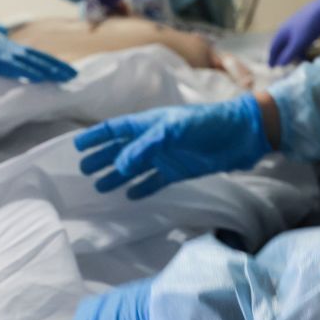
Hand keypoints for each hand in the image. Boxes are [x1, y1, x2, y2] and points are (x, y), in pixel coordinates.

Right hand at [0, 30, 76, 83]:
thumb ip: (6, 63)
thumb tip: (18, 73)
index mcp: (12, 49)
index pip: (38, 56)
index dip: (53, 63)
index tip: (68, 70)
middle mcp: (13, 49)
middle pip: (40, 58)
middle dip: (58, 66)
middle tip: (75, 76)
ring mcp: (6, 54)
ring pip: (32, 62)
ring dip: (49, 70)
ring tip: (63, 78)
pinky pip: (15, 67)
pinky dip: (28, 71)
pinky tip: (40, 77)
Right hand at [75, 95, 271, 198]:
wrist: (242, 135)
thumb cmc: (208, 124)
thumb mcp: (173, 130)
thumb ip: (146, 146)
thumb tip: (119, 166)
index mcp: (149, 124)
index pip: (116, 129)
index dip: (97, 137)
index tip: (77, 147)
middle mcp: (153, 140)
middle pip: (121, 149)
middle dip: (102, 157)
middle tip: (83, 170)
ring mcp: (165, 156)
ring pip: (134, 167)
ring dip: (117, 175)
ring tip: (100, 186)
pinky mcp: (178, 171)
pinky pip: (154, 181)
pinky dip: (142, 187)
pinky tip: (130, 196)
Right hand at [268, 0, 319, 66]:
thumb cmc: (309, 26)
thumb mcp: (298, 42)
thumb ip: (289, 54)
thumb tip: (280, 65)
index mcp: (283, 32)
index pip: (274, 47)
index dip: (272, 57)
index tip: (271, 67)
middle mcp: (288, 29)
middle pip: (282, 45)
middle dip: (281, 55)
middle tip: (281, 66)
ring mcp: (298, 27)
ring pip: (292, 43)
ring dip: (292, 52)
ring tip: (296, 61)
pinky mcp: (308, 27)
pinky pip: (301, 40)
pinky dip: (302, 48)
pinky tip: (307, 51)